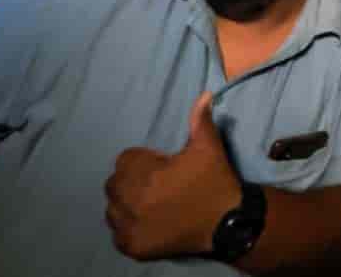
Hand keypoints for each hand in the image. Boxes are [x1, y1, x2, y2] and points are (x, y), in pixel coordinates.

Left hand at [105, 93, 241, 260]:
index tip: (163, 167)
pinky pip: (117, 234)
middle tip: (157, 186)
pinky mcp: (133, 247)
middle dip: (132, 181)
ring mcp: (130, 227)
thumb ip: (200, 120)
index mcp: (144, 175)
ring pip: (113, 209)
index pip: (125, 160)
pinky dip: (129, 228)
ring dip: (127, 204)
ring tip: (152, 205)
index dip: (145, 162)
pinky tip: (149, 223)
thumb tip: (205, 94)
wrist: (227, 223)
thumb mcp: (208, 147)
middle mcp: (130, 201)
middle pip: (115, 184)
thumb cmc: (215, 181)